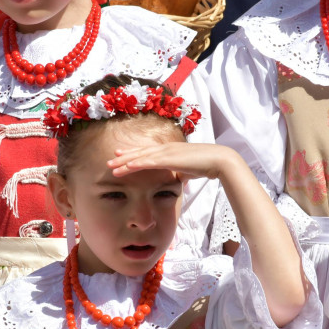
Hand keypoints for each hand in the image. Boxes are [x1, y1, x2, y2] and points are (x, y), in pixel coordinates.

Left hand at [108, 142, 237, 181]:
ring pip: (141, 156)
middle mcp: (166, 148)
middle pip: (141, 152)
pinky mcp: (169, 158)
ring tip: (112, 166)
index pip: (148, 151)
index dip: (134, 154)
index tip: (121, 156)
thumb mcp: (190, 171)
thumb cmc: (207, 165)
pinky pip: (148, 161)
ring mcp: (167, 152)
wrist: (219, 161)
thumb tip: (180, 180)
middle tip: (110, 160)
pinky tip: (126, 166)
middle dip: (124, 157)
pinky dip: (136, 163)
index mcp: (170, 150)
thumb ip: (182, 174)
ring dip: (125, 162)